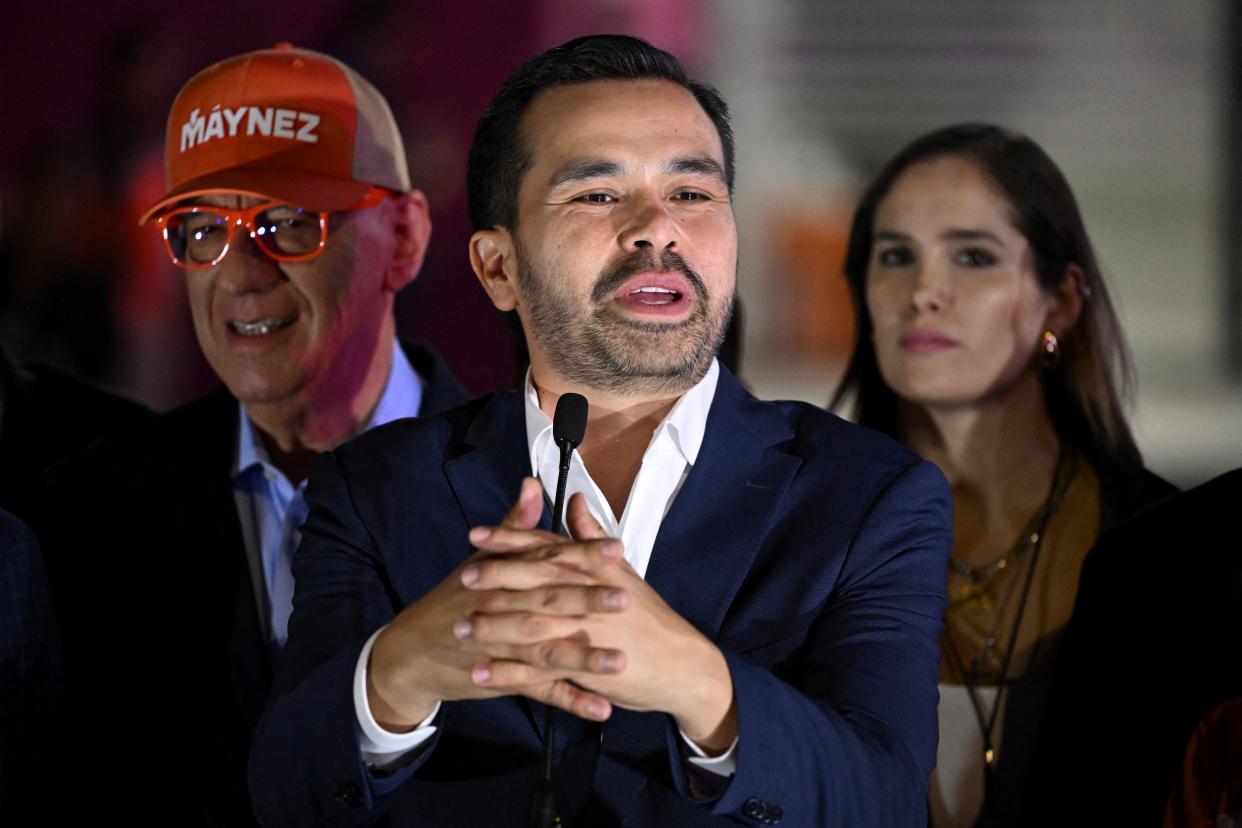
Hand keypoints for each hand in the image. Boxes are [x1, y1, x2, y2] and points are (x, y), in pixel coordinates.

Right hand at [366, 478, 628, 730]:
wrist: (412, 651)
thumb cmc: (454, 599)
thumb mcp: (481, 560)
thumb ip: (514, 526)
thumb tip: (532, 484)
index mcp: (505, 576)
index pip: (547, 559)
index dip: (582, 553)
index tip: (617, 549)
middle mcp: (504, 608)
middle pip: (549, 602)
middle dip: (588, 600)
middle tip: (627, 598)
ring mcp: (504, 647)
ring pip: (548, 651)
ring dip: (585, 658)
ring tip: (621, 662)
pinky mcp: (503, 678)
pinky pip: (541, 691)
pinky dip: (570, 701)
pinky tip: (601, 709)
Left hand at [464, 494, 738, 753]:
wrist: (682, 665)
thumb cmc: (649, 617)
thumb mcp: (621, 572)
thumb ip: (591, 536)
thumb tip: (575, 500)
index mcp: (594, 569)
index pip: (546, 548)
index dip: (510, 539)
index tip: (477, 534)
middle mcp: (588, 596)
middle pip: (535, 582)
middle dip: (496, 578)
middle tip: (463, 576)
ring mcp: (586, 633)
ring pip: (531, 625)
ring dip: (494, 626)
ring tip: (459, 627)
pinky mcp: (584, 668)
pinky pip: (539, 670)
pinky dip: (508, 672)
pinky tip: (480, 673)